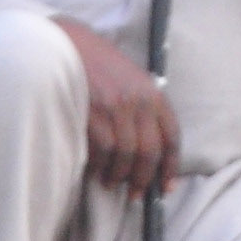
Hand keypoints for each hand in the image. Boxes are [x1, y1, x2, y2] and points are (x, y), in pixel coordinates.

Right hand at [61, 16, 179, 194]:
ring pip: (126, 156)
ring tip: (112, 182)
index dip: (170, 166)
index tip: (166, 186)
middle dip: (144, 179)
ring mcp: (115, 109)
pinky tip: (97, 169)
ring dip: (119, 176)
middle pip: (150, 152)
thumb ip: (144, 108)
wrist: (69, 46)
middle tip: (136, 194)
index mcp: (153, 93)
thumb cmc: (99, 66)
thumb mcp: (131, 80)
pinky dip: (101, 166)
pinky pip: (103, 152)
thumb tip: (149, 151)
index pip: (171, 137)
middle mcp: (138, 102)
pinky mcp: (93, 116)